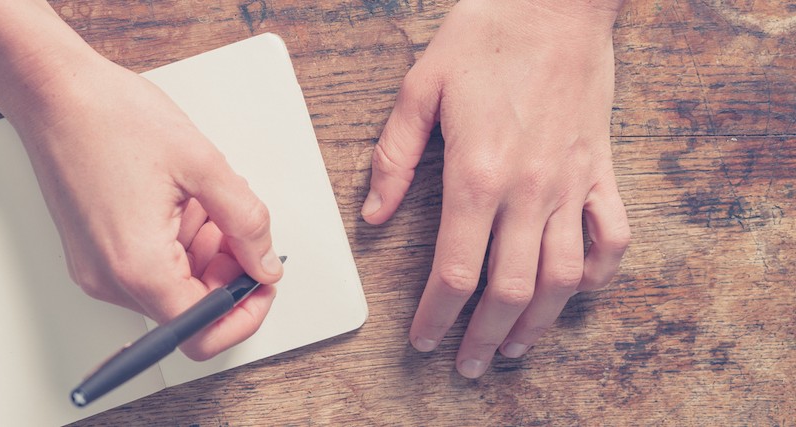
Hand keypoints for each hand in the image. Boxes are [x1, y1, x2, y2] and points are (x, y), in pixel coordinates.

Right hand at [6, 57, 284, 360]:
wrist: (53, 94)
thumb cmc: (109, 118)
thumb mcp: (202, 164)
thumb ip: (246, 222)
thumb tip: (265, 262)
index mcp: (138, 266)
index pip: (202, 331)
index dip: (244, 309)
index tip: (262, 280)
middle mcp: (109, 279)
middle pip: (186, 310)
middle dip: (224, 273)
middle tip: (237, 224)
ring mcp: (95, 268)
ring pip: (168, 288)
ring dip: (200, 254)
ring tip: (201, 200)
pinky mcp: (90, 254)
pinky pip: (144, 269)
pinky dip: (173, 245)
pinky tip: (176, 202)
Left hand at [361, 0, 630, 376]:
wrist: (557, 2)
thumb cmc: (486, 36)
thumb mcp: (418, 88)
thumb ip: (393, 157)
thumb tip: (373, 215)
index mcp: (477, 173)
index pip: (455, 269)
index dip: (437, 314)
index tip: (424, 339)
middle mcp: (530, 189)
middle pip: (510, 288)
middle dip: (484, 336)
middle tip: (466, 364)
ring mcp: (573, 183)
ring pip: (563, 276)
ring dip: (539, 321)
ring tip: (515, 348)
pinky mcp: (601, 170)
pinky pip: (612, 237)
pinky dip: (599, 273)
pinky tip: (576, 292)